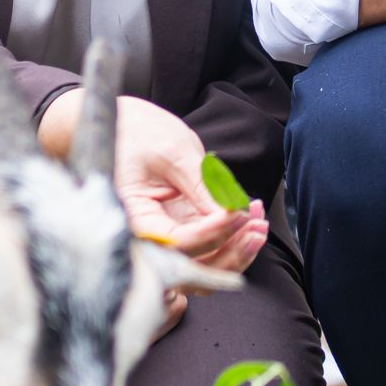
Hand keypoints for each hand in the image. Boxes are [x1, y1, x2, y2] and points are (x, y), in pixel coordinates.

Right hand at [45, 92, 270, 331]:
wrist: (126, 122)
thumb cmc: (139, 132)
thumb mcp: (175, 153)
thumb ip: (202, 187)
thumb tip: (233, 214)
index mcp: (134, 218)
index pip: (177, 242)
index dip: (211, 232)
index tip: (238, 214)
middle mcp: (148, 235)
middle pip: (192, 264)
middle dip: (229, 249)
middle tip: (257, 225)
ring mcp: (166, 231)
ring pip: (203, 260)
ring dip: (234, 247)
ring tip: (259, 220)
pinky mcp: (181, 224)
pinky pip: (208, 242)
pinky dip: (231, 234)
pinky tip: (250, 214)